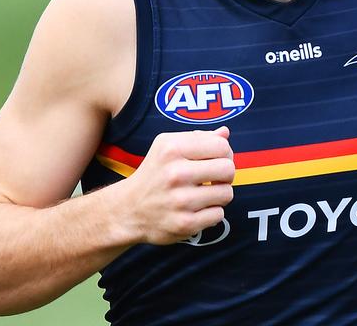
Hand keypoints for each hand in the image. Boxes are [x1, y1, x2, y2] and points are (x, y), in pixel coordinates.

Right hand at [120, 127, 235, 244]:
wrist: (128, 210)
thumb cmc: (155, 174)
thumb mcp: (167, 147)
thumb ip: (199, 138)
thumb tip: (225, 133)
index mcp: (172, 149)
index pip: (222, 146)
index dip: (224, 153)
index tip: (215, 161)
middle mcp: (175, 174)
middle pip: (228, 169)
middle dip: (225, 175)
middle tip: (213, 179)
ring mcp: (180, 200)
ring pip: (227, 193)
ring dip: (219, 195)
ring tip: (204, 194)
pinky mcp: (184, 223)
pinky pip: (218, 215)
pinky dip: (211, 213)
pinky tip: (197, 210)